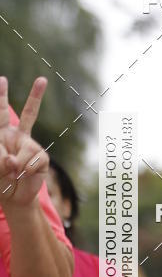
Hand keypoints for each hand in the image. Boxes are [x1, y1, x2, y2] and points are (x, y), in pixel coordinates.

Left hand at [0, 77, 50, 210]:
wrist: (13, 196)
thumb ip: (0, 159)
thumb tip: (15, 160)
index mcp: (1, 134)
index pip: (0, 113)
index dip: (1, 97)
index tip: (3, 80)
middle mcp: (17, 136)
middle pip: (29, 114)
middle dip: (36, 96)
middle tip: (43, 80)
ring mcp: (31, 146)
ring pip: (26, 148)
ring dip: (17, 164)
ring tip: (13, 172)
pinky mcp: (42, 158)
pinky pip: (35, 160)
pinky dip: (27, 169)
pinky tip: (25, 174)